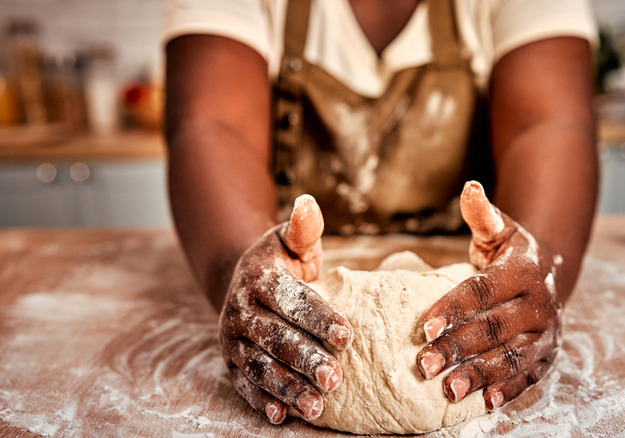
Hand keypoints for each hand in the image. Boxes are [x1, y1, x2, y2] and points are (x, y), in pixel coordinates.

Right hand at [219, 195, 353, 423]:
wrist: (241, 280)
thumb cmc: (280, 262)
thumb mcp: (291, 242)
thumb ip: (303, 229)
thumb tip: (308, 203)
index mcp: (259, 279)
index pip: (291, 300)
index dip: (319, 318)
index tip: (348, 336)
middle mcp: (240, 310)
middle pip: (275, 338)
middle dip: (305, 360)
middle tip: (335, 379)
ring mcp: (233, 339)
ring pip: (260, 366)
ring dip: (287, 387)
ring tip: (316, 406)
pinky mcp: (231, 362)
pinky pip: (244, 385)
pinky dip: (261, 401)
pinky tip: (282, 416)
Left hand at [417, 181, 562, 409]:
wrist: (551, 274)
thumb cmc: (511, 252)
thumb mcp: (499, 230)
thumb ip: (482, 215)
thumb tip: (469, 188)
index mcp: (524, 270)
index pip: (484, 290)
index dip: (454, 308)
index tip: (424, 325)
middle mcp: (540, 302)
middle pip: (495, 328)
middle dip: (459, 347)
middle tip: (424, 363)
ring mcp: (546, 332)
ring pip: (513, 357)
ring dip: (481, 374)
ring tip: (449, 390)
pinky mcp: (547, 355)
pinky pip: (529, 376)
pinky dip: (507, 390)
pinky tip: (484, 403)